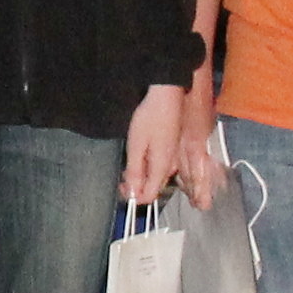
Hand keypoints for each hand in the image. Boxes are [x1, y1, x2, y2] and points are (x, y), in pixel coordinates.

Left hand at [118, 82, 190, 213]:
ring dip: (140, 175)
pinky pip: (158, 165)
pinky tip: (139, 153)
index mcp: (162, 167)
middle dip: (136, 186)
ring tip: (129, 161)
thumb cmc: (151, 117)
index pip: (149, 196)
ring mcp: (171, 157)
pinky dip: (146, 165)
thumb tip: (132, 193)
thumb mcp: (136, 145)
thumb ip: (134, 171)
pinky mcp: (170, 148)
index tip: (121, 186)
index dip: (133, 196)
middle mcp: (170, 165)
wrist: (166, 95)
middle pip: (153, 188)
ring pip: (155, 177)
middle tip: (121, 174)